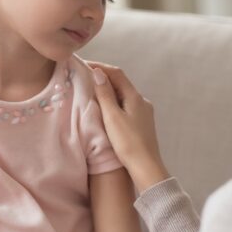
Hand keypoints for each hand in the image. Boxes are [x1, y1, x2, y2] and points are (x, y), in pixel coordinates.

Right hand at [89, 61, 169, 191]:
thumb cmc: (128, 142)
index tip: (84, 65)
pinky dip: (114, 102)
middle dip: (104, 78)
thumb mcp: (112, 117)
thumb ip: (105, 94)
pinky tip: (106, 109)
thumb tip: (98, 73)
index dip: (101, 67)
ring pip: (123, 95)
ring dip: (109, 90)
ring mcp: (144, 112)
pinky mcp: (142, 123)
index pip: (117, 73)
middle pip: (121, 83)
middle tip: (85, 77)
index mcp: (135, 97)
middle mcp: (142, 101)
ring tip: (92, 92)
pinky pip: (126, 105)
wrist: (146, 167)